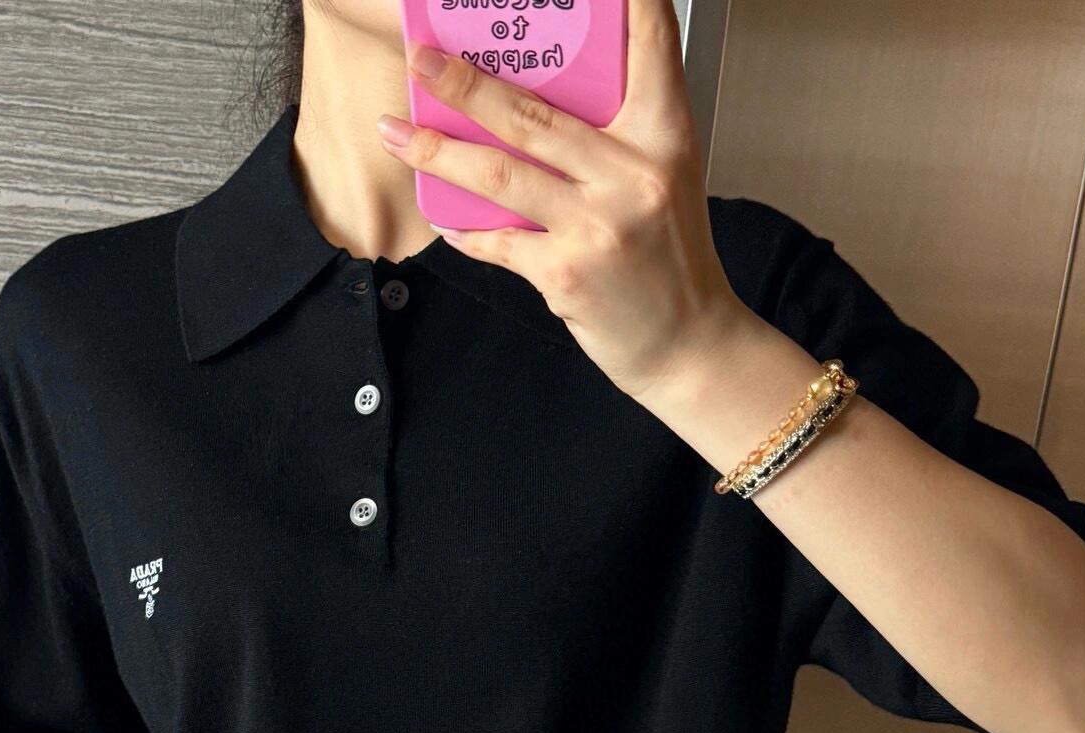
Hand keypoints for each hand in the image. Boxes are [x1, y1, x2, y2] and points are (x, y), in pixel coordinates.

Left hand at [377, 0, 751, 400]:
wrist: (689, 345)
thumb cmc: (670, 258)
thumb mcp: (663, 179)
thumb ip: (612, 139)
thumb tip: (529, 108)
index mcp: (664, 135)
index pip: (650, 45)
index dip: (629, 1)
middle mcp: (632, 173)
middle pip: (534, 114)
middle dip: (466, 84)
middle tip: (420, 60)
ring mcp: (596, 225)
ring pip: (501, 174)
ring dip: (438, 152)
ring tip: (395, 132)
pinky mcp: (566, 274)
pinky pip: (499, 241)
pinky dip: (466, 229)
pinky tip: (443, 217)